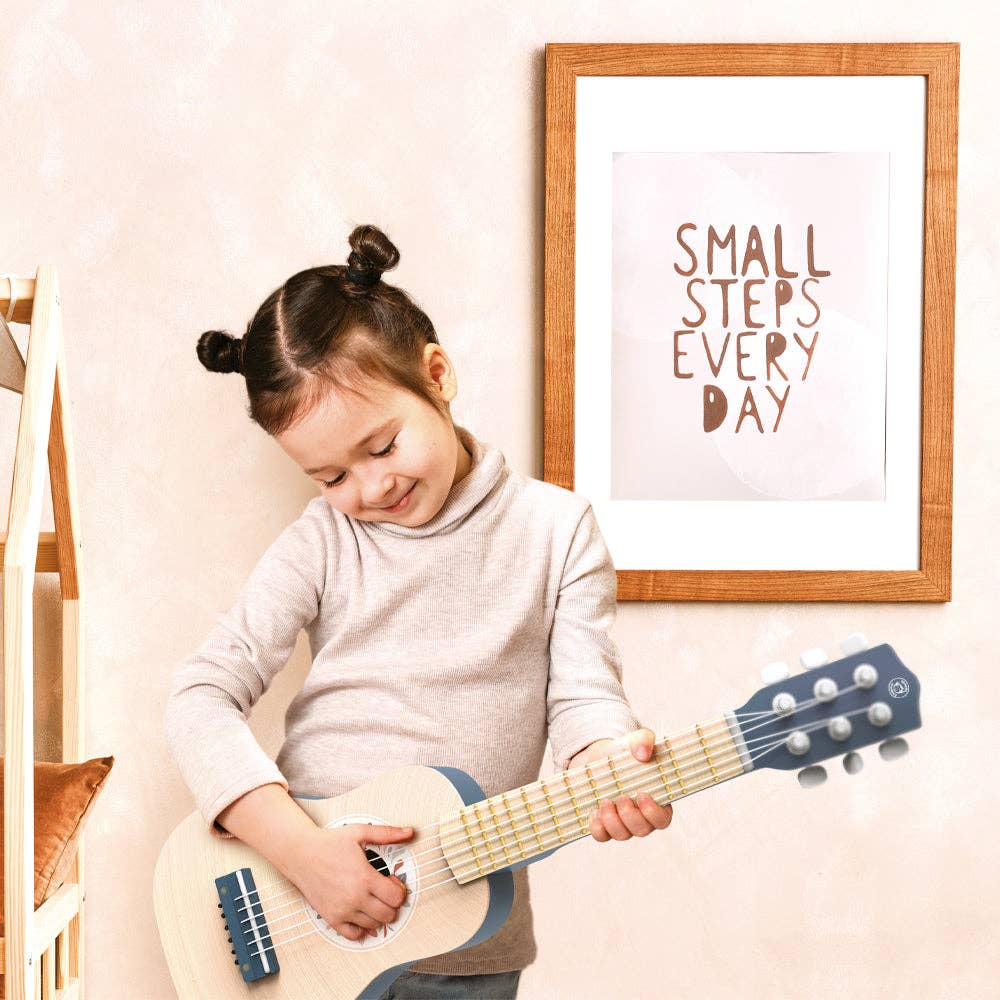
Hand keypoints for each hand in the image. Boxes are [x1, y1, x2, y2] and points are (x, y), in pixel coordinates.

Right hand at [283, 822, 413, 941]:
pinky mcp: (331, 918)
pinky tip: (361, 913)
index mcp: (365, 877)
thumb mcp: (360, 832)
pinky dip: (362, 928)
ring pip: (374, 925)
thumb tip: (410, 832)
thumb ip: (388, 833)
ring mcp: (343, 910)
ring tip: (372, 898)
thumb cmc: (329, 842)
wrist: (300, 853)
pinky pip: (353, 935)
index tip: (392, 881)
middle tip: (385, 890)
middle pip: (388, 914)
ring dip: (379, 914)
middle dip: (392, 903)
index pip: (396, 897)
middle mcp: (355, 898)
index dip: (400, 890)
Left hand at [568, 728, 673, 842]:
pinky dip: (597, 828)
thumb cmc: (625, 751)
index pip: (662, 819)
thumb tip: (643, 753)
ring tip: (605, 800)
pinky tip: (594, 811)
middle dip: (630, 817)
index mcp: (656, 800)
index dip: (654, 813)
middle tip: (621, 796)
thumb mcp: (635, 740)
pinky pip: (602, 836)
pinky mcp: (603, 823)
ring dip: (612, 821)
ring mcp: (622, 822)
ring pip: (622, 835)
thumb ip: (643, 740)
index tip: (642, 795)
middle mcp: (641, 816)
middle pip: (642, 830)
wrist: (600, 755)